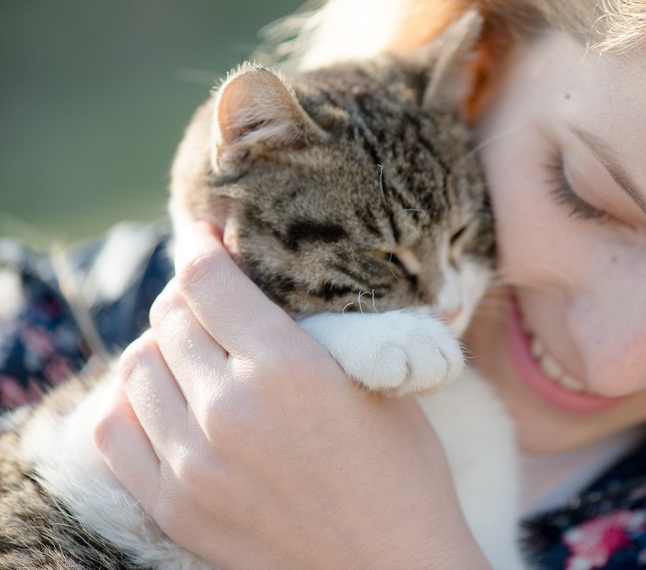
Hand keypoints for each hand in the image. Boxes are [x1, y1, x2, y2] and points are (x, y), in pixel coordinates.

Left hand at [93, 221, 489, 569]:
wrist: (392, 567)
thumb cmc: (404, 471)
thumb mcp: (378, 383)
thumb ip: (319, 331)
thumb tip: (270, 285)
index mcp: (288, 369)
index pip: (207, 280)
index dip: (201, 245)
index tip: (206, 236)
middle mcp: (229, 410)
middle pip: (170, 318)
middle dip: (188, 294)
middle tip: (210, 295)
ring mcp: (192, 464)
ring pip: (136, 367)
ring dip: (160, 344)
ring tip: (190, 346)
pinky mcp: (174, 506)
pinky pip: (115, 429)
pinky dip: (130, 398)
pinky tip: (161, 394)